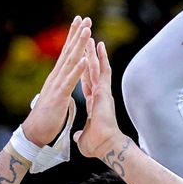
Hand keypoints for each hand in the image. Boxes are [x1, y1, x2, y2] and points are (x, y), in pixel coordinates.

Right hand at [21, 15, 89, 145]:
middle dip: (77, 34)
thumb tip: (66, 85)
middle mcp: (56, 77)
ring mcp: (57, 85)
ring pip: (70, 61)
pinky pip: (70, 81)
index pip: (66, 53)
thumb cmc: (46, 117)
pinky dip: (77, 70)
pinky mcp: (59, 96)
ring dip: (79, 46)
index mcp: (57, 77)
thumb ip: (62, 88)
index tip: (80, 23)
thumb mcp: (57, 98)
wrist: (35, 133)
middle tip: (85, 18)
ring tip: (87, 31)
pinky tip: (84, 59)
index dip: (73, 38)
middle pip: (68, 51)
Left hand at [73, 39, 127, 160]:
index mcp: (94, 103)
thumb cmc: (97, 144)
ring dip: (93, 52)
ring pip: (98, 67)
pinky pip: (102, 71)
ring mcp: (102, 92)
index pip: (87, 83)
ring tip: (91, 37)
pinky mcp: (104, 91)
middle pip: (92, 71)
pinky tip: (98, 46)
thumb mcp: (83, 138)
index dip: (84, 71)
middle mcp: (99, 95)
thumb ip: (80, 134)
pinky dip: (100, 58)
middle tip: (87, 41)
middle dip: (89, 56)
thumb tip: (77, 136)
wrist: (105, 146)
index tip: (82, 61)